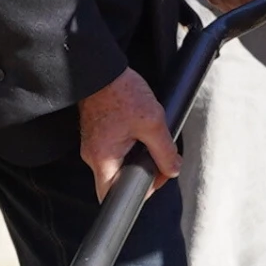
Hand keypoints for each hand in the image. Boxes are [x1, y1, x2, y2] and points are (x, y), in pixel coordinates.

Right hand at [79, 68, 178, 187]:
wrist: (102, 70)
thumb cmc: (121, 92)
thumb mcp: (152, 122)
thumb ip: (165, 151)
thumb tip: (173, 169)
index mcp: (103, 158)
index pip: (114, 195)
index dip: (138, 193)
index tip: (156, 177)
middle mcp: (93, 156)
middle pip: (118, 181)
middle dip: (142, 173)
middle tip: (159, 157)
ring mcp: (93, 145)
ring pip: (119, 164)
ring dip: (137, 158)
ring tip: (149, 138)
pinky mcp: (97, 134)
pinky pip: (115, 150)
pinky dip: (130, 146)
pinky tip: (139, 130)